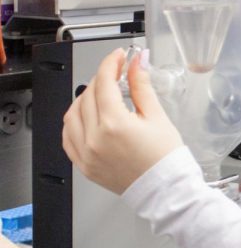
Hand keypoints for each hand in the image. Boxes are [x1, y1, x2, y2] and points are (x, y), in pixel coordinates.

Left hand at [62, 48, 183, 194]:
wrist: (166, 190)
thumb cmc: (165, 159)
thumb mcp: (157, 117)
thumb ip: (141, 86)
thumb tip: (137, 63)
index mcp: (114, 124)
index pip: (104, 82)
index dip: (111, 64)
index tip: (118, 57)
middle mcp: (95, 139)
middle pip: (88, 96)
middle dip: (101, 80)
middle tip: (116, 75)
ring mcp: (86, 153)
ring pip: (72, 114)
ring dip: (84, 100)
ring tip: (101, 97)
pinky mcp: (84, 165)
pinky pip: (67, 137)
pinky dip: (73, 123)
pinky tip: (87, 118)